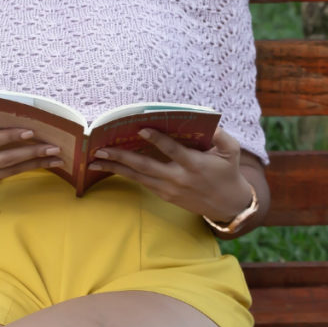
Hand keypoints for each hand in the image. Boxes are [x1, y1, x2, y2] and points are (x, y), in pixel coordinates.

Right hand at [0, 115, 63, 196]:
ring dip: (34, 165)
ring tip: (55, 159)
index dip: (10, 136)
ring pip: (9, 172)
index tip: (31, 131)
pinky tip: (39, 164)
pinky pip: (4, 177)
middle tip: (54, 148)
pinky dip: (23, 170)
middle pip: (5, 159)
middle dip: (31, 153)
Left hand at [88, 127, 253, 220]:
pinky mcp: (164, 195)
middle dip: (121, 157)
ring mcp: (169, 189)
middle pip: (145, 166)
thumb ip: (221, 135)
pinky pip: (141, 183)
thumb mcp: (231, 151)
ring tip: (95, 159)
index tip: (140, 129)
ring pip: (138, 177)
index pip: (172, 150)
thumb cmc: (228, 172)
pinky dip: (125, 174)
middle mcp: (178, 178)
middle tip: (100, 148)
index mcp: (194, 164)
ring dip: (115, 167)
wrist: (228, 205)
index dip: (157, 140)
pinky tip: (110, 166)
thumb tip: (207, 121)